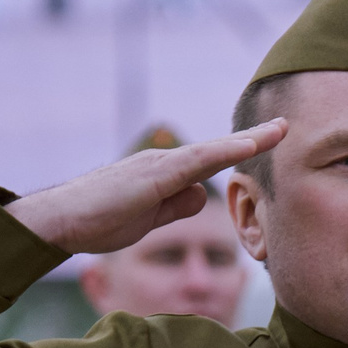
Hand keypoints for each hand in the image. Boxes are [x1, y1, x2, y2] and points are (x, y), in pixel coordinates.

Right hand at [7, 124, 282, 255]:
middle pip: (216, 149)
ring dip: (245, 141)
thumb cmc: (98, 221)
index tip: (272, 139)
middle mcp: (164, 163)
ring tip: (279, 131)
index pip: (211, 159)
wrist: (60, 221)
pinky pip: (193, 163)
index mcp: (165, 175)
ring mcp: (157, 167)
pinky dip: (221, 152)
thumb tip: (200, 196)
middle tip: (286, 126)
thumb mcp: (148, 218)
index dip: (241, 149)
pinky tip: (245, 146)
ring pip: (210, 151)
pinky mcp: (150, 177)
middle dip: (253, 137)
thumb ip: (175, 206)